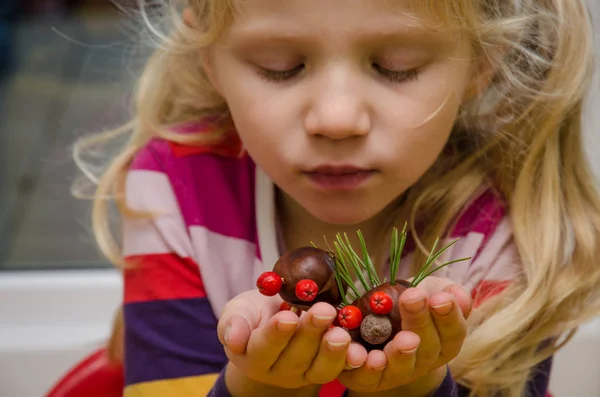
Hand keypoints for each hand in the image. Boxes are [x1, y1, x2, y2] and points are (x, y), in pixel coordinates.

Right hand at [217, 289, 367, 389]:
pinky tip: (360, 349)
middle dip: (311, 334)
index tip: (287, 317)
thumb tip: (233, 339)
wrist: (276, 317)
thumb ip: (234, 322)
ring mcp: (304, 374)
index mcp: (252, 357)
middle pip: (295, 358)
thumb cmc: (254, 313)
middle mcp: (278, 372)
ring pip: (320, 368)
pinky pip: (340, 369)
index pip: (263, 348)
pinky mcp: (326, 370)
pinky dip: (351, 360)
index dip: (276, 334)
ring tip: (341, 332)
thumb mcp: (238, 311)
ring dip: (333, 351)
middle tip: (323, 311)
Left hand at [338, 277, 471, 393]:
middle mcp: (422, 362)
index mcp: (443, 343)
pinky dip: (364, 367)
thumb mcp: (428, 290)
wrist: (370, 319)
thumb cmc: (406, 302)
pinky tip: (361, 354)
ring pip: (400, 369)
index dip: (449, 316)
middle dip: (420, 322)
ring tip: (400, 339)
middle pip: (427, 350)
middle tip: (413, 298)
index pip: (453, 333)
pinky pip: (366, 377)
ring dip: (400, 355)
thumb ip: (445, 290)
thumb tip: (457, 296)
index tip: (440, 298)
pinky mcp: (367, 379)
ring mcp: (396, 373)